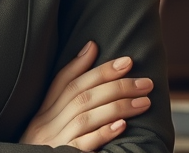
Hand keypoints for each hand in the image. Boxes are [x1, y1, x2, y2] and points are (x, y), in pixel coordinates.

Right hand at [19, 41, 152, 150]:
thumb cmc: (43, 148)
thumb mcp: (48, 121)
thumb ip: (66, 90)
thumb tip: (90, 47)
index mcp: (43, 111)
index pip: (67, 82)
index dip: (96, 69)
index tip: (126, 61)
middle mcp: (46, 123)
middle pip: (81, 96)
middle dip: (116, 85)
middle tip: (145, 83)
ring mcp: (55, 140)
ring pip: (86, 116)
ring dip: (118, 106)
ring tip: (144, 102)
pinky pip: (83, 143)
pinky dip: (103, 132)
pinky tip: (122, 125)